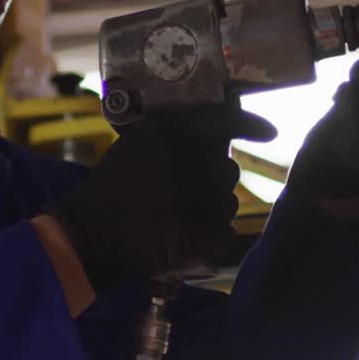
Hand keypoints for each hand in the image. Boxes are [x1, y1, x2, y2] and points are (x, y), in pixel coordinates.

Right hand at [47, 104, 275, 292]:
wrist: (89, 238)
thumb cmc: (106, 192)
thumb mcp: (134, 143)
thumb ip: (171, 132)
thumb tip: (212, 127)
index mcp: (174, 136)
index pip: (226, 121)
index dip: (250, 124)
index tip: (268, 132)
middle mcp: (195, 162)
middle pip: (226, 169)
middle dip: (211, 180)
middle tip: (183, 194)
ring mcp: (205, 200)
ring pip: (227, 201)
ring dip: (211, 208)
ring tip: (179, 218)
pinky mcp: (209, 234)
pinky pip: (226, 231)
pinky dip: (212, 236)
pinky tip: (186, 238)